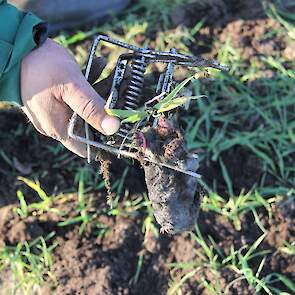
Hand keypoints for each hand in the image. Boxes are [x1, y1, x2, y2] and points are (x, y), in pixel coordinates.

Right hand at [20, 38, 119, 156]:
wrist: (19, 47)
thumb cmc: (42, 66)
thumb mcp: (73, 86)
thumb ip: (92, 108)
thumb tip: (113, 128)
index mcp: (58, 128)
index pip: (87, 147)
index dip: (105, 139)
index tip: (121, 123)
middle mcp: (56, 125)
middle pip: (89, 124)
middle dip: (107, 106)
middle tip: (122, 85)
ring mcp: (55, 113)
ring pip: (85, 108)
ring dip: (100, 90)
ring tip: (111, 69)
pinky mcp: (56, 101)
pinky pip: (76, 99)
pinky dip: (88, 86)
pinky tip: (98, 66)